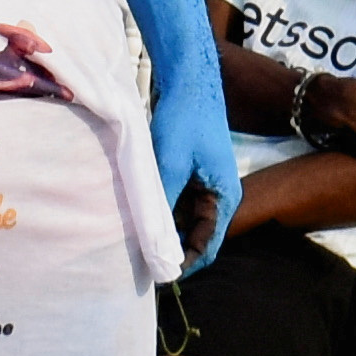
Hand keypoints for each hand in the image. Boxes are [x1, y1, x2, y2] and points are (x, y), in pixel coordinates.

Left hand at [151, 78, 242, 260]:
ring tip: (133, 240)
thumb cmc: (186, 120)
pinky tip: (136, 213)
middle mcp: (216, 195)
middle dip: (170, 250)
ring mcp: (202, 184)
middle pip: (194, 236)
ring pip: (181, 220)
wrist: (188, 80)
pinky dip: (159, 210)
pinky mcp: (188, 173)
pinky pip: (175, 202)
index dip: (183, 264)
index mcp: (223, 197)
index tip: (156, 275)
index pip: (206, 245)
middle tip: (138, 261)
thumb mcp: (170, 164)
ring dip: (162, 230)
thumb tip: (153, 243)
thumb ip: (163, 204)